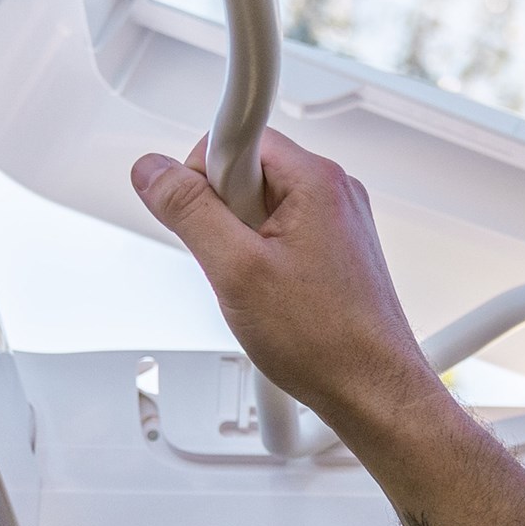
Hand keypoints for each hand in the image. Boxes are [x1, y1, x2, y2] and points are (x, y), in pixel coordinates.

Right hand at [132, 131, 444, 441]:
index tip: (201, 211)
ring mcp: (337, 221)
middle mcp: (333, 191)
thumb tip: (152, 171)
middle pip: (245, 172)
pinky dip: (262, 259)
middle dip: (222, 216)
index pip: (237, 134)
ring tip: (258, 288)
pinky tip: (270, 296)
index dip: (204, 175)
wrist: (373, 391)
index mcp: (316, 180)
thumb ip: (188, 212)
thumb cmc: (326, 340)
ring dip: (241, 243)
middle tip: (236, 265)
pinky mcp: (335, 248)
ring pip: (259, 207)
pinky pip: (279, 233)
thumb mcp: (235, 272)